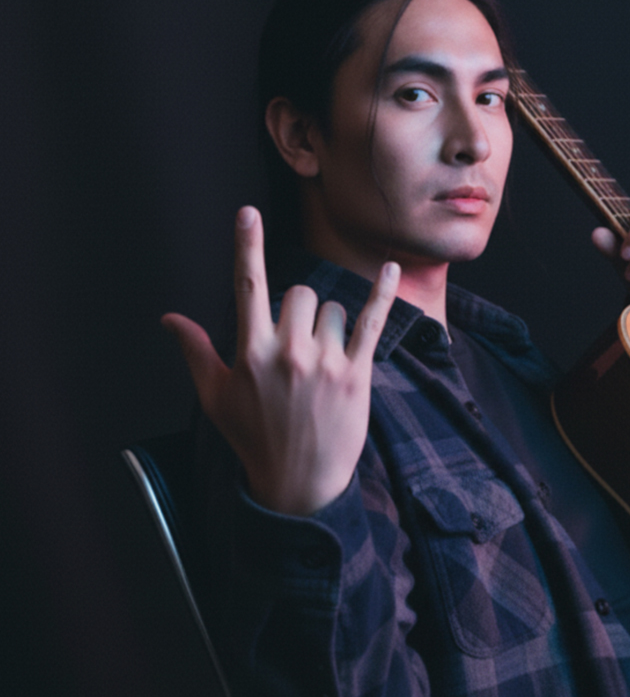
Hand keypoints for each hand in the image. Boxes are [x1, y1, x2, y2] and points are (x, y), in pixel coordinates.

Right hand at [162, 206, 398, 515]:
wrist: (299, 484)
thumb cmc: (253, 438)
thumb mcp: (216, 397)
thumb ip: (196, 351)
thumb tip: (169, 318)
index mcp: (251, 353)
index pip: (248, 287)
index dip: (248, 246)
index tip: (248, 212)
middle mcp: (289, 352)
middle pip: (297, 293)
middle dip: (296, 308)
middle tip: (295, 344)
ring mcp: (326, 363)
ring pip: (331, 309)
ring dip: (326, 324)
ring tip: (320, 361)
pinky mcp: (357, 375)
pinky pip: (372, 322)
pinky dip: (383, 293)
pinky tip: (393, 268)